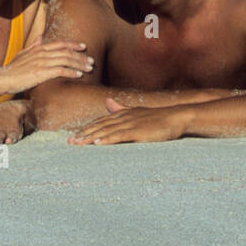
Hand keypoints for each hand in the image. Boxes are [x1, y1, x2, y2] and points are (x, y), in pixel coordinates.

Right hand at [0, 37, 93, 95]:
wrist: (3, 78)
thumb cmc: (12, 69)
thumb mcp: (23, 54)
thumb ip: (33, 45)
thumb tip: (40, 36)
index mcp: (38, 48)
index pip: (60, 43)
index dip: (73, 44)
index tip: (84, 46)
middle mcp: (42, 52)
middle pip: (66, 51)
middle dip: (80, 56)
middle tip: (91, 60)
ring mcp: (42, 62)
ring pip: (66, 60)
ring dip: (79, 64)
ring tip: (89, 68)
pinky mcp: (41, 72)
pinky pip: (60, 71)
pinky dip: (71, 72)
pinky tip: (79, 75)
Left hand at [68, 98, 184, 144]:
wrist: (175, 117)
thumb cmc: (157, 118)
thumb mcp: (136, 112)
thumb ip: (120, 108)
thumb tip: (108, 102)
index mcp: (122, 114)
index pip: (100, 122)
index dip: (86, 128)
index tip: (73, 136)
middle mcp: (122, 117)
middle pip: (99, 126)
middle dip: (83, 133)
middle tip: (69, 142)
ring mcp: (129, 124)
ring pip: (105, 131)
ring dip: (90, 137)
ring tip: (78, 143)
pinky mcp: (137, 131)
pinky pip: (119, 136)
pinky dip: (107, 139)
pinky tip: (97, 143)